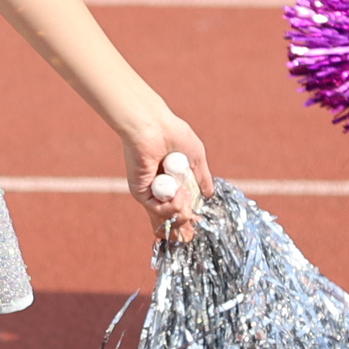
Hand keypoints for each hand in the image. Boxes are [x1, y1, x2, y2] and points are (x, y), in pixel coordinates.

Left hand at [124, 121, 211, 244]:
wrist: (154, 125)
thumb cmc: (174, 134)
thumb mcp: (196, 157)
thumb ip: (202, 177)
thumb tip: (209, 195)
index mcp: (172, 182)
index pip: (180, 209)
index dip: (189, 220)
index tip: (199, 223)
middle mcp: (160, 190)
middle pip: (172, 219)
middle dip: (186, 222)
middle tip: (194, 218)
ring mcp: (149, 192)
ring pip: (167, 217)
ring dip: (182, 212)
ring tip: (185, 196)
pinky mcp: (140, 192)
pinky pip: (157, 210)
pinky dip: (171, 207)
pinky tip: (179, 194)